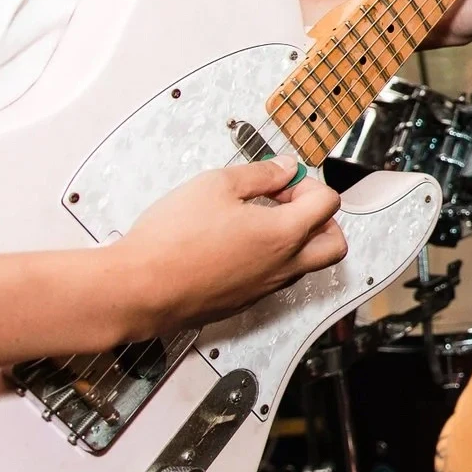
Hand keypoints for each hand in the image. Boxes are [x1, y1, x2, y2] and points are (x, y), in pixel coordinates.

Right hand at [116, 159, 346, 331]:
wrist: (137, 289)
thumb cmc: (171, 241)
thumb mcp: (216, 185)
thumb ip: (260, 174)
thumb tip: (285, 168)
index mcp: (284, 234)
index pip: (328, 204)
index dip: (308, 184)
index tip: (282, 182)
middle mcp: (282, 266)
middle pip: (333, 245)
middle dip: (321, 220)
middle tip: (289, 205)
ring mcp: (264, 289)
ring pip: (304, 265)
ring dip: (296, 240)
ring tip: (257, 221)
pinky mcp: (243, 302)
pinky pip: (273, 280)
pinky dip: (270, 260)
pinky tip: (237, 245)